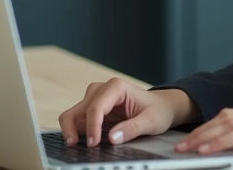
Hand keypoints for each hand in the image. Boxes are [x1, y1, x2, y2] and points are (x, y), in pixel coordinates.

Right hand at [57, 78, 193, 147]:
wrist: (161, 106)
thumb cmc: (158, 110)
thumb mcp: (151, 121)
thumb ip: (132, 129)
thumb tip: (113, 138)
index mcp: (117, 87)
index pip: (96, 107)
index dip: (92, 126)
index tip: (93, 143)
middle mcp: (103, 89)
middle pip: (80, 109)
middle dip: (74, 128)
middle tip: (75, 145)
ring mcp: (96, 97)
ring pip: (74, 113)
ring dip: (72, 129)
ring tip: (75, 145)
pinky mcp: (94, 107)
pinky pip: (78, 119)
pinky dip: (76, 130)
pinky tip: (81, 142)